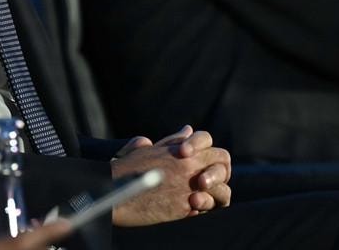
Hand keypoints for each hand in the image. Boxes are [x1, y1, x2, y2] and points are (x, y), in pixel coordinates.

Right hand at [109, 125, 231, 226]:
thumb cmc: (126, 170)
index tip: (194, 159)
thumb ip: (172, 140)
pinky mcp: (186, 207)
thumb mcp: (149, 150)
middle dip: (220, 170)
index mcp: (178, 148)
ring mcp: (189, 186)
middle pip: (222, 160)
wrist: (114, 193)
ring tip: (202, 196)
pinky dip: (205, 208)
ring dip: (218, 193)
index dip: (206, 149)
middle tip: (208, 179)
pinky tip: (191, 206)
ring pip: (223, 188)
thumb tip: (188, 129)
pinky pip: (210, 207)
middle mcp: (187, 165)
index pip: (207, 140)